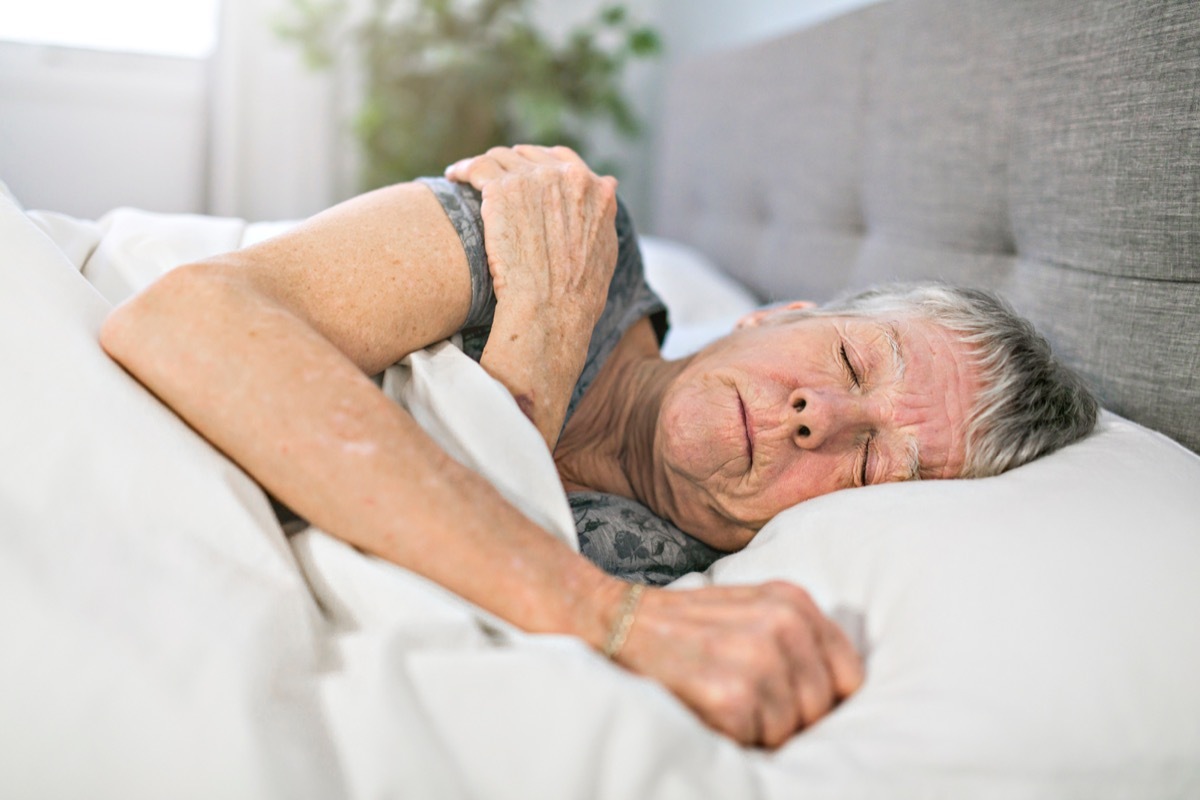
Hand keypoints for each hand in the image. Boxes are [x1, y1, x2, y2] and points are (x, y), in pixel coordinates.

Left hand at [444, 146, 620, 447]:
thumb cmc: (575, 297)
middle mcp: (567, 177)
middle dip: (510, 165)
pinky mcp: (502, 189)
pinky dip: (464, 170)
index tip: (523, 175)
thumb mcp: (605, 251)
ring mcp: (534, 180)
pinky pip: (477, 167)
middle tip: (491, 179)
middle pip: (529, 155)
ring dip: (484, 168)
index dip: (540, 165)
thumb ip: (602, 216)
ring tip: (467, 177)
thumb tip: (608, 189)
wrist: (550, 312)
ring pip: (499, 158)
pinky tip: (454, 177)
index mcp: (595, 190)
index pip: (563, 160)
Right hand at [614, 581, 863, 748]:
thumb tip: (840, 700)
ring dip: (755, 730)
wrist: (613, 621)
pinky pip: (756, 742)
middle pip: (819, 709)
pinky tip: (704, 708)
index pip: (849, 676)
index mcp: (793, 602)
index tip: (788, 702)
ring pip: (789, 730)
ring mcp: (758, 658)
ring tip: (719, 700)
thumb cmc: (685, 627)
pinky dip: (729, 737)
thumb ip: (798, 641)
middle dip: (785, 718)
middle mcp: (783, 624)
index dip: (822, 700)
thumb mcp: (751, 611)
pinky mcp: (732, 695)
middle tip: (740, 700)